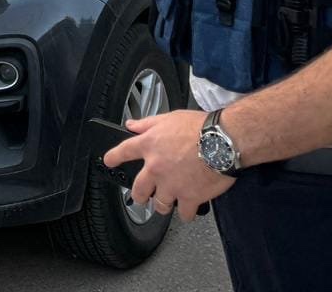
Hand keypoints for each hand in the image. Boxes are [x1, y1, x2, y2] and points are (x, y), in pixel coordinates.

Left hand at [104, 109, 233, 221]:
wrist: (222, 141)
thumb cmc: (200, 127)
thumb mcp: (169, 118)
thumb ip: (148, 123)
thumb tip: (132, 125)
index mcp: (150, 145)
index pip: (124, 151)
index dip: (113, 157)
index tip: (108, 162)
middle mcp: (156, 167)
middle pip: (138, 189)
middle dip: (138, 195)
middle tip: (141, 196)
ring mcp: (171, 185)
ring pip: (159, 204)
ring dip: (162, 205)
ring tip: (166, 203)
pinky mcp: (189, 197)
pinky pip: (183, 213)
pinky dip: (185, 213)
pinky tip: (187, 210)